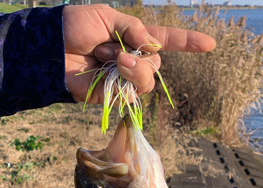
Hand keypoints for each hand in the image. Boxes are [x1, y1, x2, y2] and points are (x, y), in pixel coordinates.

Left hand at [63, 5, 214, 103]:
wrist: (51, 49)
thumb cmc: (75, 27)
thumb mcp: (107, 17)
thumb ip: (133, 29)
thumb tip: (153, 46)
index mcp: (133, 39)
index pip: (165, 41)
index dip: (187, 42)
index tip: (210, 44)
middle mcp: (131, 60)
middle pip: (157, 65)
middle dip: (143, 57)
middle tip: (118, 51)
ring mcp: (122, 79)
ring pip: (147, 81)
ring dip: (135, 69)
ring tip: (113, 60)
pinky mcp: (112, 95)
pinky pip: (130, 93)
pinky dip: (122, 81)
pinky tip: (106, 73)